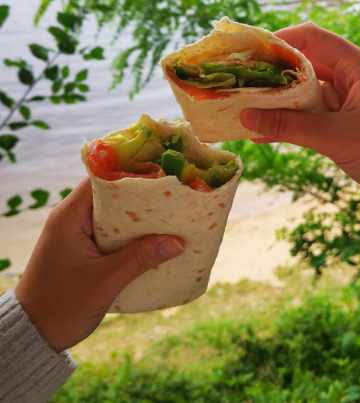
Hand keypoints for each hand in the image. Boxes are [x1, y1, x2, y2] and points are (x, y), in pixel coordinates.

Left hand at [15, 179, 184, 351]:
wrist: (31, 336)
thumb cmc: (62, 306)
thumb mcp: (105, 282)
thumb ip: (140, 258)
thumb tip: (178, 242)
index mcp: (69, 215)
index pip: (102, 178)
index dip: (131, 172)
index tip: (161, 173)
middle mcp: (70, 217)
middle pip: (110, 193)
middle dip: (140, 195)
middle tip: (172, 195)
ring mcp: (74, 232)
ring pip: (111, 214)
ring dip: (136, 216)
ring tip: (169, 215)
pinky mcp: (79, 247)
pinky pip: (108, 231)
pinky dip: (128, 233)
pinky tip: (152, 240)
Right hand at [241, 22, 359, 224]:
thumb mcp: (337, 138)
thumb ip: (290, 126)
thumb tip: (245, 116)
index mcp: (357, 66)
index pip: (311, 37)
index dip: (277, 40)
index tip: (246, 52)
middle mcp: (352, 77)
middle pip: (304, 63)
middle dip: (270, 71)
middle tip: (235, 81)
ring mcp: (350, 101)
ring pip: (305, 91)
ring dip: (277, 98)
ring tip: (240, 105)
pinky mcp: (348, 123)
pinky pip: (312, 115)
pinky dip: (289, 120)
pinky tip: (261, 131)